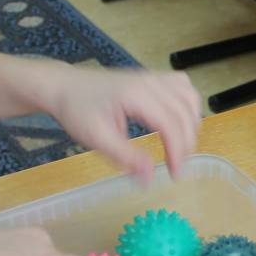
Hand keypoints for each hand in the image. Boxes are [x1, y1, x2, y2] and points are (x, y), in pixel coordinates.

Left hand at [50, 67, 201, 183]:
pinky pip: (183, 87)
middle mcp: (150, 81)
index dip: (178, 151)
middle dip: (186, 143)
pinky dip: (188, 106)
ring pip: (189, 97)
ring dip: (192, 123)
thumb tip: (150, 179)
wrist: (63, 86)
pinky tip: (179, 121)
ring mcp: (153, 76)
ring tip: (181, 145)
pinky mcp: (152, 77)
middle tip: (176, 166)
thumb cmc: (76, 110)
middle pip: (184, 112)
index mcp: (136, 95)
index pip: (170, 123)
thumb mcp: (96, 138)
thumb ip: (125, 157)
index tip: (175, 174)